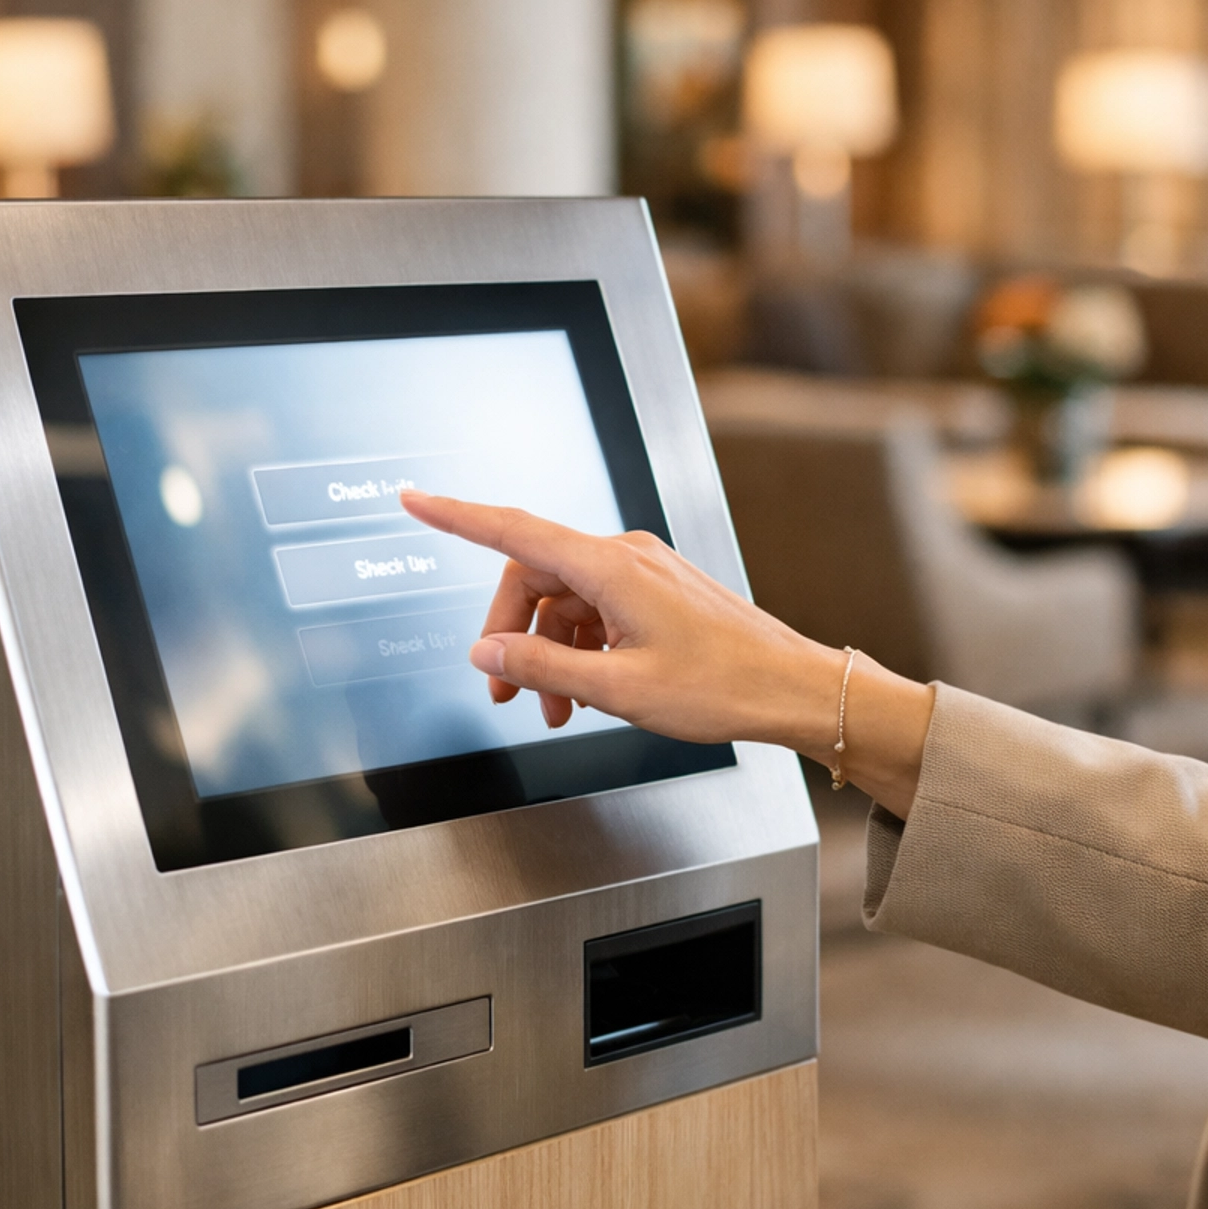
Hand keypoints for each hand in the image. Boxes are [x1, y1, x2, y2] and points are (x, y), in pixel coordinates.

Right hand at [400, 491, 933, 817]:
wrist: (792, 689)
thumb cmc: (722, 686)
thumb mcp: (617, 689)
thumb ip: (542, 668)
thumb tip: (488, 655)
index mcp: (611, 567)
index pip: (513, 530)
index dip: (456, 516)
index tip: (415, 500)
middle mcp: (626, 557)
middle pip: (534, 579)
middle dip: (511, 634)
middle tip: (505, 691)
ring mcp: (644, 572)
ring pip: (565, 601)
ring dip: (548, 653)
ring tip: (552, 708)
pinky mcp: (658, 592)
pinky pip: (596, 610)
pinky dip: (579, 650)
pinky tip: (587, 692)